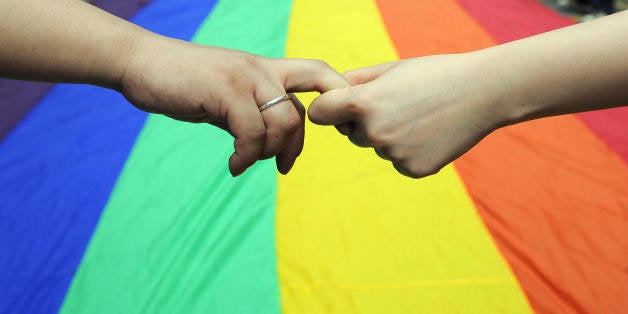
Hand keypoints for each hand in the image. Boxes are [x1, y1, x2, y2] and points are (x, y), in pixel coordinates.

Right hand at [119, 36, 346, 175]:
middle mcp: (261, 69)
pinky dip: (247, 157)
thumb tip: (269, 142)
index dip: (335, 98)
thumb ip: (251, 113)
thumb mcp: (226, 97)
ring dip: (268, 153)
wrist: (142, 63)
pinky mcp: (225, 90)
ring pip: (283, 123)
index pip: (318, 74)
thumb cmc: (183, 82)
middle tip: (284, 167)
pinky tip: (234, 166)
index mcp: (265, 69)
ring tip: (245, 162)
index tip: (331, 130)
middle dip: (299, 144)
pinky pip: (252, 133)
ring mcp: (245, 77)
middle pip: (304, 108)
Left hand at [308, 54, 506, 177]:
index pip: (320, 114)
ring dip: (389, 136)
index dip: (328, 109)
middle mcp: (375, 132)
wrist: (484, 92)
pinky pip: (397, 161)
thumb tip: (328, 95)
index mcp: (363, 103)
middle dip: (364, 122)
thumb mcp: (390, 69)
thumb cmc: (434, 73)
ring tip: (420, 117)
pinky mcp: (412, 170)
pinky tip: (430, 133)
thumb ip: (354, 82)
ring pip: (377, 147)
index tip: (338, 106)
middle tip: (398, 106)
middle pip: (350, 134)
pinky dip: (408, 151)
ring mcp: (394, 155)